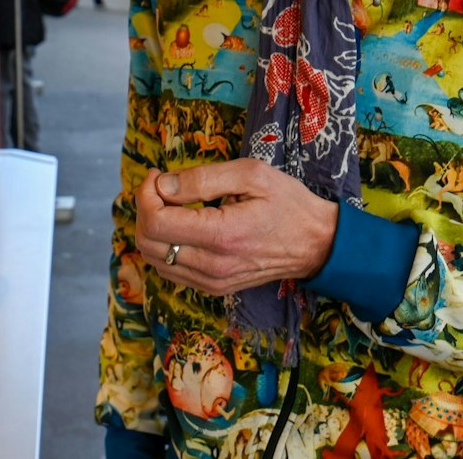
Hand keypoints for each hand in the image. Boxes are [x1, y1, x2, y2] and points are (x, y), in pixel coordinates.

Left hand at [133, 160, 338, 296]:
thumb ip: (203, 178)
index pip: (155, 223)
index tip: (158, 175)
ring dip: (151, 227)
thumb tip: (163, 184)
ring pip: (154, 259)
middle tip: (161, 185)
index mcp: (221, 236)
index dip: (146, 194)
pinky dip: (164, 246)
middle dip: (144, 208)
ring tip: (170, 202)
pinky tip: (181, 224)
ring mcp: (212, 282)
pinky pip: (170, 270)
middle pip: (147, 242)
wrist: (317, 244)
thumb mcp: (251, 175)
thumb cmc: (288, 203)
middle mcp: (212, 266)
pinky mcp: (214, 288)